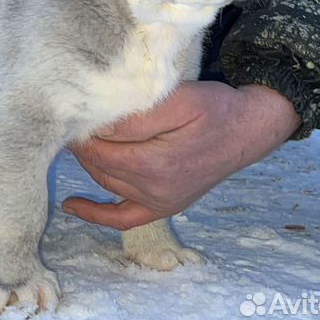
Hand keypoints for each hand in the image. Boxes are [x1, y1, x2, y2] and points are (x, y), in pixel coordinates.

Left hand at [63, 82, 300, 229]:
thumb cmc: (214, 109)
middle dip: (82, 145)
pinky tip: (71, 205)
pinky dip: (95, 214)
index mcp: (154, 164)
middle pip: (98, 166)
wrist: (248, 129)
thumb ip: (135, 117)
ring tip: (78, 140)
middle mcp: (153, 190)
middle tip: (73, 121)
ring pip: (105, 182)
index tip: (72, 112)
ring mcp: (159, 202)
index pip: (97, 149)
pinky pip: (122, 219)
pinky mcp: (164, 206)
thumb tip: (97, 127)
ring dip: (89, 163)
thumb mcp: (177, 101)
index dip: (81, 132)